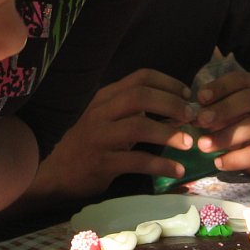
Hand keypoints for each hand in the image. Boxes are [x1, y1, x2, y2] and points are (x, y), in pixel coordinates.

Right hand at [33, 68, 195, 198]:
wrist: (56, 172)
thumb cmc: (90, 143)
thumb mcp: (109, 119)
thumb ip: (136, 111)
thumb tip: (179, 109)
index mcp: (106, 97)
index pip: (140, 77)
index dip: (169, 83)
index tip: (188, 95)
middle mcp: (101, 112)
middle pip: (140, 96)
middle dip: (171, 104)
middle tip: (192, 117)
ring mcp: (100, 137)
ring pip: (138, 127)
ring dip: (168, 134)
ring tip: (188, 143)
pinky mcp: (102, 163)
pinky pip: (136, 161)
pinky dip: (161, 165)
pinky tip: (177, 170)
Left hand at [194, 70, 249, 176]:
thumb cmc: (247, 124)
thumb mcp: (234, 111)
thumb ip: (218, 109)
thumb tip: (195, 115)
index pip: (241, 80)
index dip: (220, 87)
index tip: (200, 98)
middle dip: (222, 109)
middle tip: (199, 121)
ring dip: (225, 136)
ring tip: (203, 145)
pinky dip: (235, 159)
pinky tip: (218, 162)